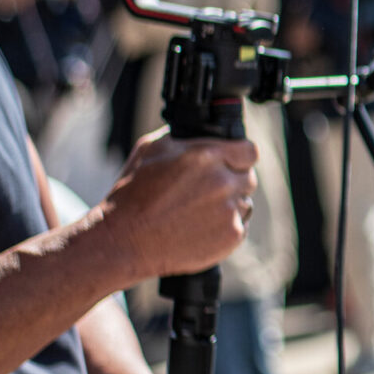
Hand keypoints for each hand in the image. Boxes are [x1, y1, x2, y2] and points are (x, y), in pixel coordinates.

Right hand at [93, 129, 258, 279]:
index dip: (240, 157)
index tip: (233, 163)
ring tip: (197, 212)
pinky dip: (226, 226)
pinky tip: (200, 227)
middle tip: (208, 191)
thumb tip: (204, 132)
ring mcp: (229, 211)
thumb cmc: (132, 194)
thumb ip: (186, 138)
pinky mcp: (232, 235)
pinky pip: (241, 225)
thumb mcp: (151, 149)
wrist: (124, 241)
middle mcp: (222, 182)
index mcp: (206, 157)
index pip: (249, 151)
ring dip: (229, 205)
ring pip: (244, 202)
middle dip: (232, 181)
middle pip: (248, 177)